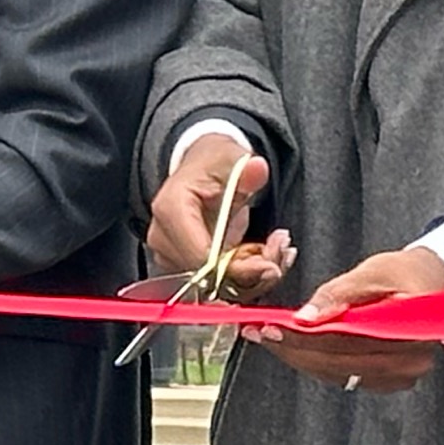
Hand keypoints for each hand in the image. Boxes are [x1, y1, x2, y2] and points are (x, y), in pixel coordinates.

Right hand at [144, 136, 293, 302]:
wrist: (201, 171)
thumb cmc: (214, 165)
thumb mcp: (233, 159)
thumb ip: (247, 168)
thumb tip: (257, 168)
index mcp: (170, 209)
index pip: (200, 256)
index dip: (237, 267)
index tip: (271, 264)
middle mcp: (163, 238)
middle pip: (208, 277)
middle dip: (251, 270)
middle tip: (281, 250)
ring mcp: (170, 255)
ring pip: (216, 285)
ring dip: (252, 274)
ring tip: (276, 247)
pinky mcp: (182, 267)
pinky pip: (218, 283)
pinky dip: (245, 275)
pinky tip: (262, 255)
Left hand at [261, 245, 443, 392]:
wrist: (433, 282)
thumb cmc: (406, 273)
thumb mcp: (371, 271)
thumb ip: (338, 294)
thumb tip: (305, 317)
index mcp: (409, 330)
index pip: (346, 341)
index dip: (304, 337)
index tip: (272, 327)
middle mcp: (410, 360)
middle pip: (339, 362)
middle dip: (294, 349)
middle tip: (260, 334)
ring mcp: (402, 374)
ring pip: (339, 373)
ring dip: (301, 358)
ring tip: (270, 339)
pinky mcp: (390, 378)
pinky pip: (347, 375)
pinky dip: (319, 362)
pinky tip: (295, 348)